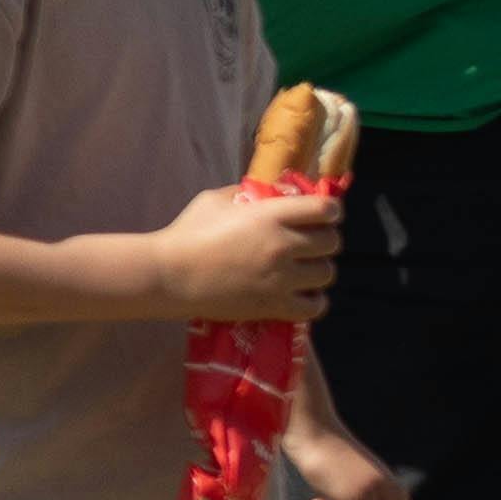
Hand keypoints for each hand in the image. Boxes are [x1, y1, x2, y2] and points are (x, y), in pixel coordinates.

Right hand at [152, 174, 352, 320]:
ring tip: (302, 270)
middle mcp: (283, 246)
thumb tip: (272, 195)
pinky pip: (316, 305)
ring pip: (327, 273)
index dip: (330, 210)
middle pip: (332, 242)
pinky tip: (300, 294)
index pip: (326, 209)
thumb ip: (245, 194)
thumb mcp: (213, 201)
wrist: (168, 276)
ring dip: (317, 269)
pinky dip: (313, 300)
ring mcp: (282, 278)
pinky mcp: (275, 305)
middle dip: (324, 239)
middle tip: (309, 243)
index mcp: (270, 215)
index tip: (322, 213)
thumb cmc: (187, 234)